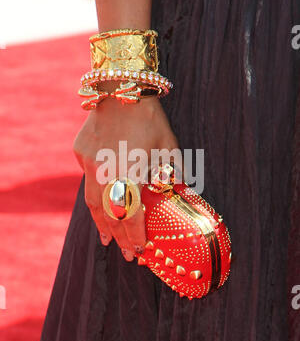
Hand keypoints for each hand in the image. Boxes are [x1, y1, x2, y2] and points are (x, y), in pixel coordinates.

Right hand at [73, 97, 177, 260]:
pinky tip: (102, 200)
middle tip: (125, 253)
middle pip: (109, 214)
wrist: (122, 87)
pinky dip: (95, 194)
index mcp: (129, 174)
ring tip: (106, 239)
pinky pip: (87, 179)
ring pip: (92, 202)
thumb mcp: (169, 147)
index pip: (130, 215)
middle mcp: (104, 173)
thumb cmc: (151, 118)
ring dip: (101, 222)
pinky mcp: (80, 152)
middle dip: (119, 236)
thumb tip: (182, 193)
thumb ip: (174, 174)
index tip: (139, 250)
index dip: (135, 235)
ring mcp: (89, 163)